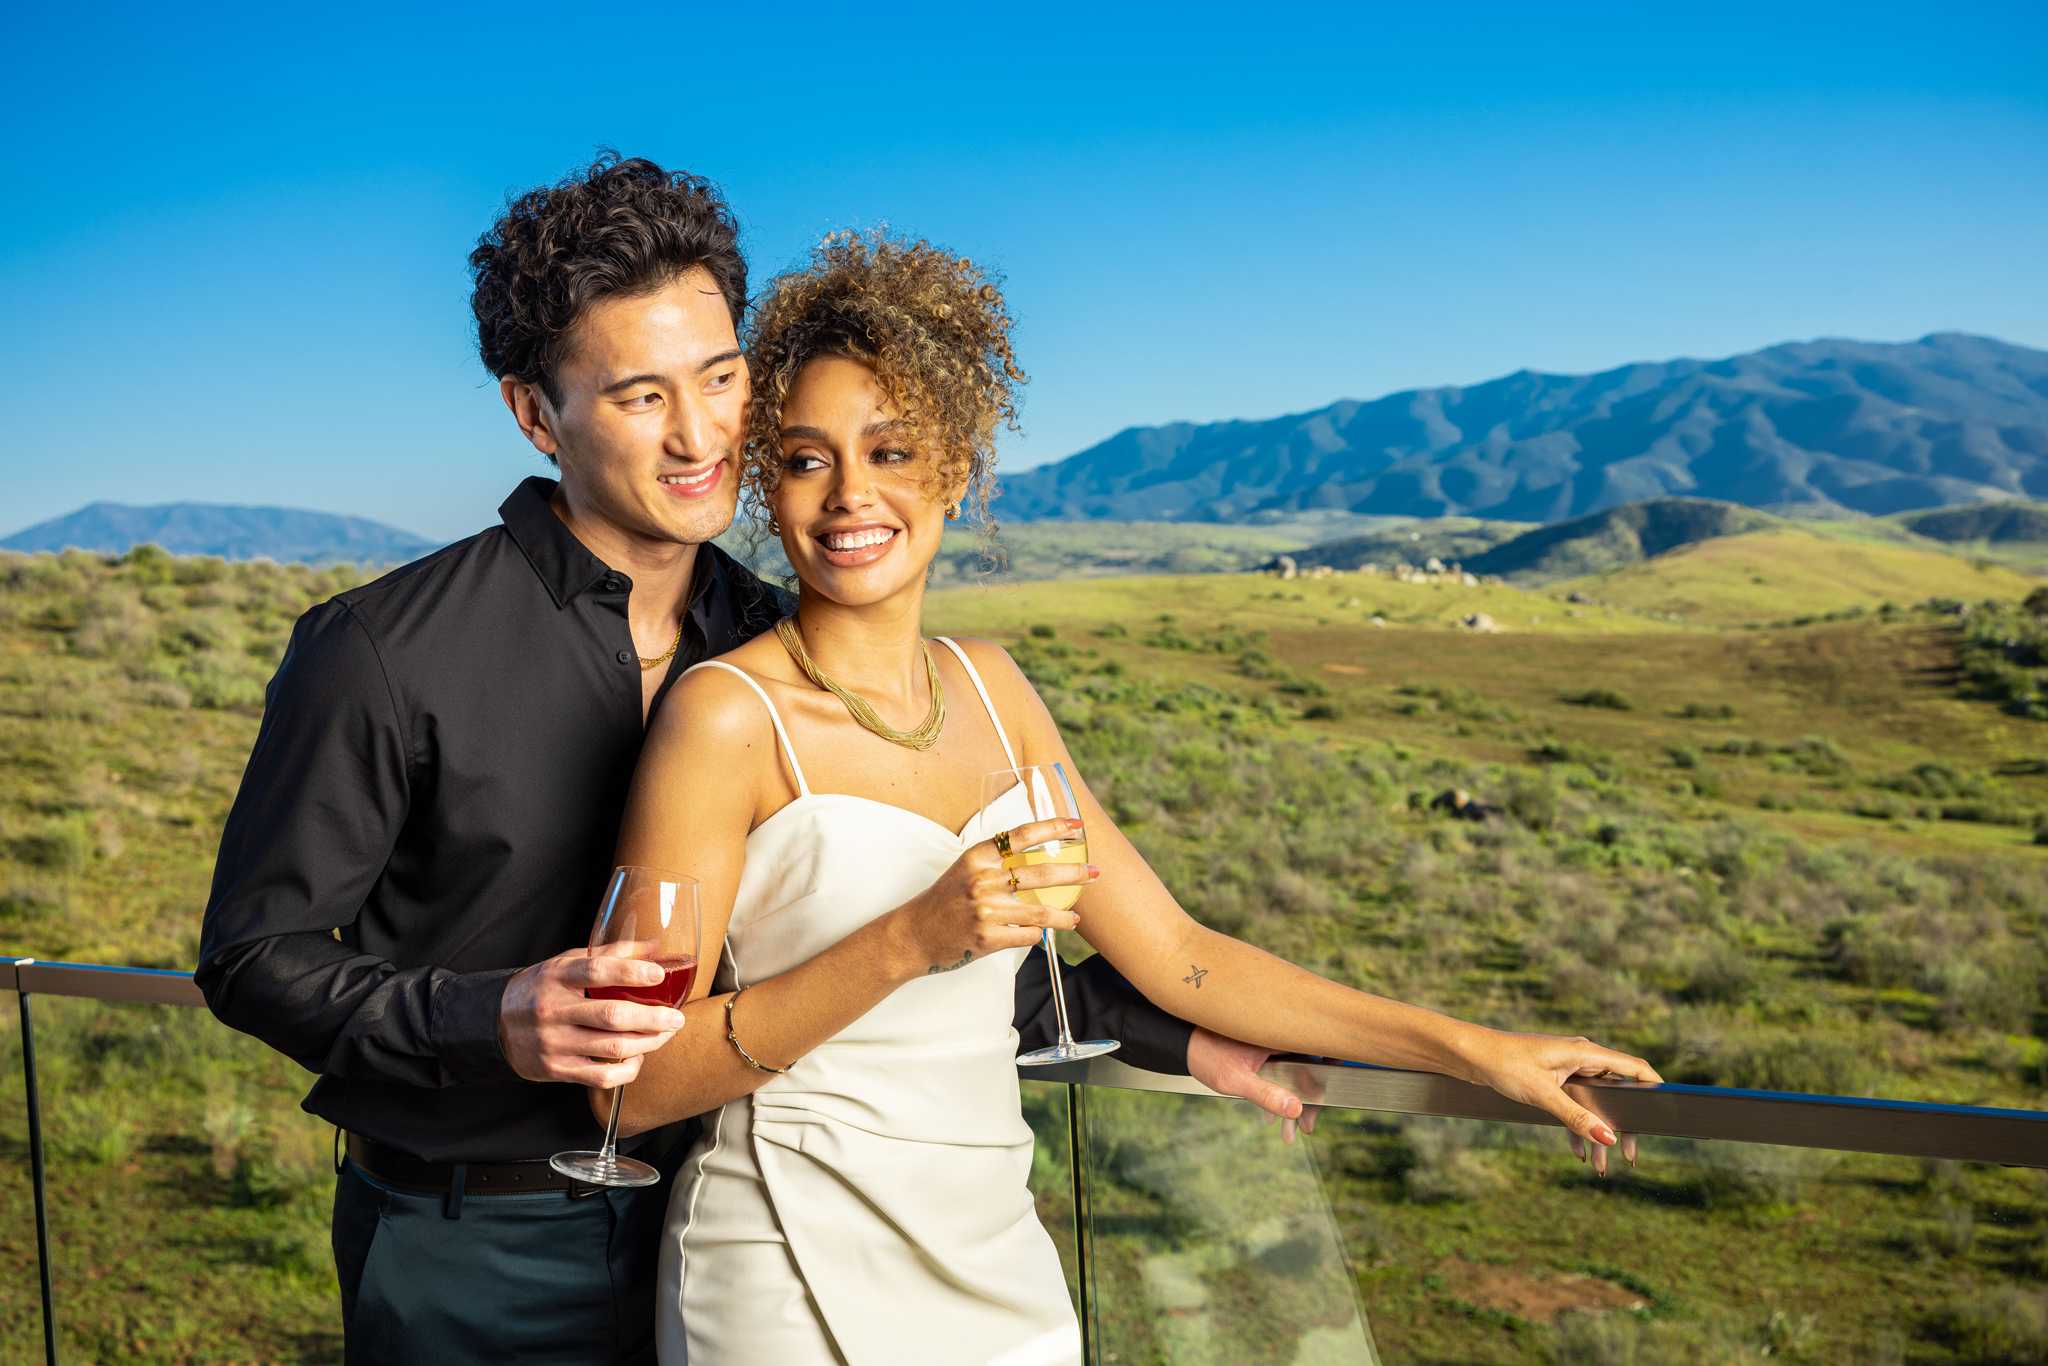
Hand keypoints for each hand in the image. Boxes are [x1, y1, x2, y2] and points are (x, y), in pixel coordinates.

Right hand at [498, 945, 685, 1086]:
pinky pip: (601, 1076)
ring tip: (665, 1034)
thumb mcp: (565, 963)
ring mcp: (554, 1043)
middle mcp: (553, 1010)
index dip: (632, 972)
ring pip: (611, 1048)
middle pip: (611, 1016)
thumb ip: (608, 954)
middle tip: (676, 1018)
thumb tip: (653, 947)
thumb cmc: (539, 989)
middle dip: (652, 1018)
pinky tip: (638, 1057)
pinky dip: (627, 1070)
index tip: (659, 973)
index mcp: (556, 977)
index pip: (597, 971)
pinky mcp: (556, 1069)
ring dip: (648, 1043)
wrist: (493, 1024)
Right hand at [890, 818, 1094, 977]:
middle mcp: (982, 880)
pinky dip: (1038, 935)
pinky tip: (1041, 934)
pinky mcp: (987, 937)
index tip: (1076, 826)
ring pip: (1041, 911)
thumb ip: (995, 861)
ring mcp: (986, 910)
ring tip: (1075, 917)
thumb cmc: (943, 900)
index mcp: (977, 857)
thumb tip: (1036, 856)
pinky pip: (1027, 935)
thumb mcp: (965, 869)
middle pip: (1041, 873)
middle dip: (1074, 873)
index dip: (1052, 828)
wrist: (914, 934)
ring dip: (1065, 915)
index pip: (1022, 836)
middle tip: (1094, 873)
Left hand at [1186, 1029, 1323, 1142]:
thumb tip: (1296, 1109)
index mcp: (1276, 1032)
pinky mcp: (1263, 1049)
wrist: (1180, 1043)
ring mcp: (1271, 1041)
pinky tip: (1270, 1117)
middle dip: (1308, 1100)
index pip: (1316, 1049)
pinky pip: (1280, 1071)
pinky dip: (1279, 1092)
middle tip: (1305, 1128)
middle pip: (1308, 1066)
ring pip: (1295, 1072)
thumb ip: (1266, 1094)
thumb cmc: (1204, 1054)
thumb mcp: (1234, 1080)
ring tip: (1288, 1133)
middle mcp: (1278, 1033)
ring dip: (1294, 1101)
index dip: (1328, 1074)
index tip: (1328, 1098)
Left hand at [1464, 1029, 1661, 1173]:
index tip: (1667, 1113)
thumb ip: (1577, 1117)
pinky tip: (1577, 1151)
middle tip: (1629, 1155)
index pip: (1634, 1068)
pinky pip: (1576, 1103)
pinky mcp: (1554, 1078)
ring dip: (1598, 1131)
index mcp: (1586, 1053)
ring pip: (1596, 1102)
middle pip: (1618, 1092)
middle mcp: (1582, 1057)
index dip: (1655, 1088)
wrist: (1470, 1055)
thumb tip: (1609, 1137)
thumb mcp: (1543, 1095)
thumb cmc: (1504, 1065)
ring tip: (1599, 1165)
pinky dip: (1578, 1126)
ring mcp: (1568, 1067)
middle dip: (1622, 1125)